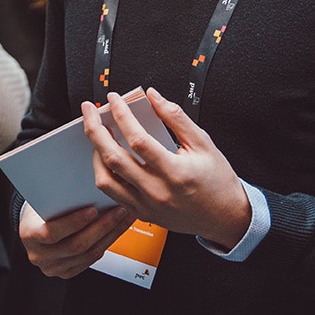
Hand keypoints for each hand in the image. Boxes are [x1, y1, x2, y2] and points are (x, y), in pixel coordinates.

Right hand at [18, 201, 134, 278]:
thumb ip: (59, 199)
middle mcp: (40, 256)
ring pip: (88, 254)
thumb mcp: (43, 201)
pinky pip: (92, 260)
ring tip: (124, 218)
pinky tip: (117, 229)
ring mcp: (54, 267)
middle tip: (118, 211)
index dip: (74, 222)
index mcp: (30, 235)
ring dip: (110, 235)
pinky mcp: (67, 272)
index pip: (52, 233)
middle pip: (76, 245)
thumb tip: (88, 187)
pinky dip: (107, 243)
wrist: (35, 227)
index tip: (93, 209)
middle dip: (101, 227)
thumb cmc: (40, 209)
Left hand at [84, 89, 251, 249]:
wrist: (226, 217)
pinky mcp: (142, 214)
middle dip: (95, 130)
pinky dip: (104, 173)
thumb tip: (154, 96)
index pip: (137, 140)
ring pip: (106, 180)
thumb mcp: (203, 143)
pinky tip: (105, 158)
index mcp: (175, 172)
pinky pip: (112, 194)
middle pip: (113, 158)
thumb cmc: (218, 181)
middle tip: (89, 110)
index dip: (121, 115)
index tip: (113, 99)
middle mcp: (157, 192)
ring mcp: (147, 206)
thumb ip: (176, 118)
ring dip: (95, 153)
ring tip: (96, 134)